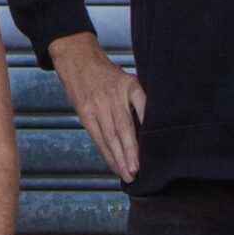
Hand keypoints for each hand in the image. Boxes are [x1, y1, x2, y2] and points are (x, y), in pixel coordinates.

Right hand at [50, 32, 144, 182]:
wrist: (78, 60)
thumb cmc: (107, 73)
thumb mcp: (128, 79)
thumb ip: (139, 100)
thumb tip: (152, 128)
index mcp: (130, 85)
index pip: (143, 106)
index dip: (148, 124)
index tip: (155, 144)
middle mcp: (114, 97)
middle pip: (124, 128)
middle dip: (131, 151)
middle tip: (137, 170)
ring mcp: (98, 106)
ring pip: (110, 137)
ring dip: (119, 158)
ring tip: (128, 174)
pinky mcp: (86, 114)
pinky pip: (98, 138)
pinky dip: (107, 154)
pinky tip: (114, 166)